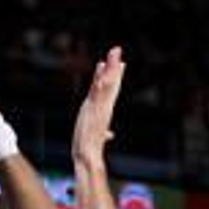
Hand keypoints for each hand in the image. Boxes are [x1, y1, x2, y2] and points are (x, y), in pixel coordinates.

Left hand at [72, 47, 124, 168]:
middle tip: (117, 50)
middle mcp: (103, 107)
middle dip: (115, 67)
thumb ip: (103, 133)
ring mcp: (99, 108)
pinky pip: (98, 91)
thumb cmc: (90, 150)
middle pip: (111, 83)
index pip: (111, 91)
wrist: (87, 158)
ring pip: (107, 83)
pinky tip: (102, 69)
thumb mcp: (96, 136)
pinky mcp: (93, 110)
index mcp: (103, 111)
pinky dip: (101, 79)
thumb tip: (109, 135)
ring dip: (110, 67)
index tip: (121, 64)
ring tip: (113, 53)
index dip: (115, 76)